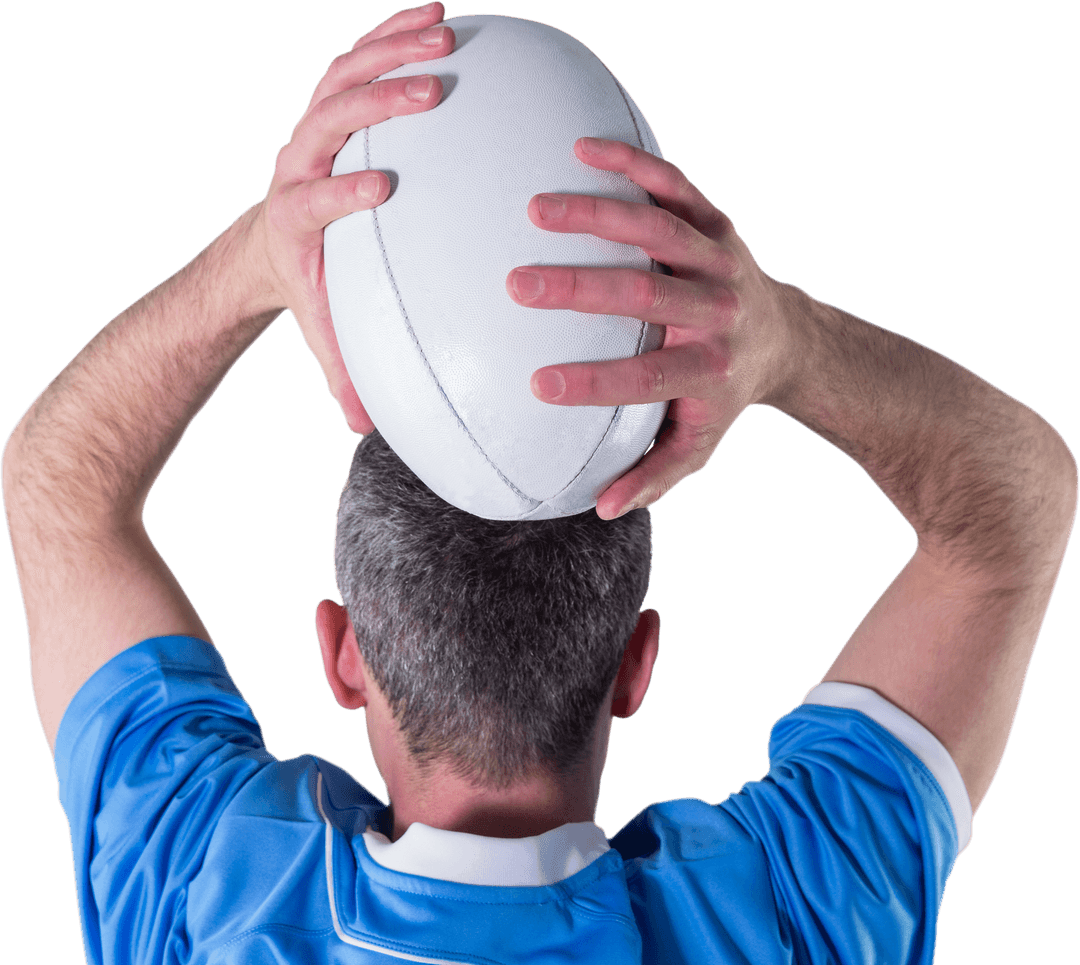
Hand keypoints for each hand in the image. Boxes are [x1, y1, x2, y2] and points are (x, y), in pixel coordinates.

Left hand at [253, 2, 452, 433]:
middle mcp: (297, 163)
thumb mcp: (322, 329)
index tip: (384, 188)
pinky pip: (357, 59)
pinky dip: (392, 32)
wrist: (272, 240)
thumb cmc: (309, 286)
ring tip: (446, 36)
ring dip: (392, 52)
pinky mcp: (329, 105)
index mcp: (295, 220)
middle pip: (328, 121)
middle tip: (432, 93)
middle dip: (376, 104)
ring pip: (343, 76)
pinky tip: (438, 14)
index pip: (314, 200)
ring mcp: (311, 127)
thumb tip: (366, 429)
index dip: (341, 192)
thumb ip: (343, 374)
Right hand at [506, 138, 793, 518]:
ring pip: (659, 232)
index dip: (595, 384)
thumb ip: (652, 475)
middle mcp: (716, 313)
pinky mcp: (715, 222)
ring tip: (535, 208)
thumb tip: (603, 508)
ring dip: (597, 217)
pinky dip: (633, 166)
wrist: (783, 338)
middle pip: (647, 296)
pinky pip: (675, 186)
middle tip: (517, 284)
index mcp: (706, 370)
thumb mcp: (697, 445)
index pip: (648, 378)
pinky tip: (582, 150)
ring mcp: (718, 260)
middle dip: (580, 290)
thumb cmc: (722, 397)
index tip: (537, 385)